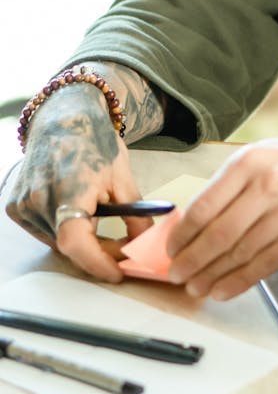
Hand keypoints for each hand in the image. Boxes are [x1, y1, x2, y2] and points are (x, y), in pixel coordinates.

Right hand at [6, 84, 150, 281]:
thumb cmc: (95, 144)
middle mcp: (39, 198)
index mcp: (69, 188)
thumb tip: (145, 247)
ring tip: (101, 226)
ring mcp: (23, 204)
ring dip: (80, 243)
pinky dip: (62, 231)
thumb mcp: (123, 177)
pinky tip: (76, 212)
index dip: (97, 262)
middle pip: (69, 244)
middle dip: (98, 253)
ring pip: (56, 241)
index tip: (118, 273)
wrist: (63, 119)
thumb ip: (134, 215)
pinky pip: (43, 231)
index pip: (76, 240)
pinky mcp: (15, 206)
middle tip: (121, 251)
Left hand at [166, 106, 277, 300]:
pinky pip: (267, 263)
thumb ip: (232, 185)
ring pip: (241, 253)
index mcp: (248, 162)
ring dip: (213, 276)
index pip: (204, 206)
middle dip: (192, 261)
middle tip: (177, 276)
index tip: (170, 250)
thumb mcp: (263, 155)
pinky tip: (225, 289)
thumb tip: (196, 224)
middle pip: (218, 234)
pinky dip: (242, 281)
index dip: (182, 235)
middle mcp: (267, 184)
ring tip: (198, 288)